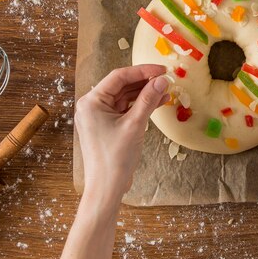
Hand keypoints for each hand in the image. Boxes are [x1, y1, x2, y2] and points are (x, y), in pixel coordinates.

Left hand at [74, 64, 169, 199]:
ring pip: (126, 97)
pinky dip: (141, 106)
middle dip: (145, 82)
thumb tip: (161, 80)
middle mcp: (92, 106)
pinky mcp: (108, 125)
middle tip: (166, 80)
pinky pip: (126, 109)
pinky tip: (159, 102)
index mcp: (91, 102)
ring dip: (145, 94)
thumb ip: (148, 99)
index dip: (142, 71)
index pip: (119, 77)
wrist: (107, 188)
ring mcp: (99, 116)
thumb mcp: (135, 125)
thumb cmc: (115, 158)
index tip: (161, 70)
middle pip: (122, 86)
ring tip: (166, 91)